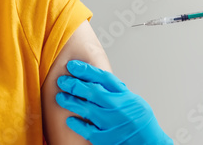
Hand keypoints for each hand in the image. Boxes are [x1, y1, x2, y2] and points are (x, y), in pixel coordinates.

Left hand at [56, 60, 171, 144]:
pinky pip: (88, 130)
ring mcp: (113, 123)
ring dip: (71, 102)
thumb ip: (118, 93)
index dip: (86, 70)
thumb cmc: (142, 125)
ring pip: (87, 109)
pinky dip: (77, 124)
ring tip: (60, 97)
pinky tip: (70, 120)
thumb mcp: (135, 103)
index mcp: (127, 97)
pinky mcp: (108, 139)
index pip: (104, 78)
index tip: (73, 65)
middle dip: (75, 84)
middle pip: (93, 91)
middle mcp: (120, 108)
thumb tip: (99, 82)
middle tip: (62, 81)